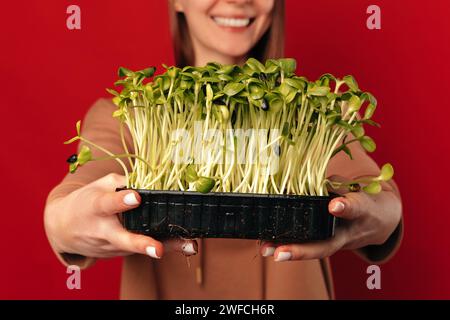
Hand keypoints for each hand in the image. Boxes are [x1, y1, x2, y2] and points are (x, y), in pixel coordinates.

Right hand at [44, 173, 197, 258]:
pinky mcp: (123, 253)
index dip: (121, 201)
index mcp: (96, 208)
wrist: (64, 229)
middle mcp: (105, 231)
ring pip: (140, 247)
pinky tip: (188, 245)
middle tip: (158, 249)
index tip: (136, 198)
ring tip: (191, 245)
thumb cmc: (87, 201)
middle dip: (141, 245)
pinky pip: (145, 249)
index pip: (107, 204)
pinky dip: (167, 246)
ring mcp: (114, 246)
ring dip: (166, 246)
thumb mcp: (98, 185)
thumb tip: (148, 177)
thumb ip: (122, 180)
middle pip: (123, 239)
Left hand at [259, 178, 401, 261]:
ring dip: (288, 252)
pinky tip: (266, 245)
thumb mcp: (352, 186)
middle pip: (326, 246)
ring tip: (265, 250)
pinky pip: (307, 248)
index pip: (355, 209)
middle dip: (302, 250)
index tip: (334, 205)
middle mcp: (349, 233)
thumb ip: (329, 183)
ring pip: (313, 251)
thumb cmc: (361, 198)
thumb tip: (298, 175)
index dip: (345, 207)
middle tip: (279, 253)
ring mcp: (337, 244)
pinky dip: (288, 247)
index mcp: (361, 211)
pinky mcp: (327, 246)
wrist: (377, 222)